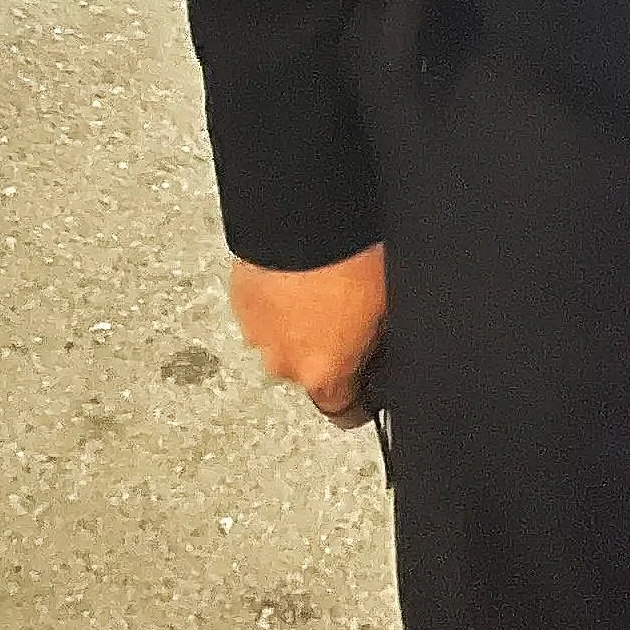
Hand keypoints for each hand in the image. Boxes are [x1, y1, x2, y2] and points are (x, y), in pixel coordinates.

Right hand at [229, 244, 386, 426]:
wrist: (303, 216)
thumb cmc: (351, 256)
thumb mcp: (389, 302)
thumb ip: (382, 338)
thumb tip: (386, 343)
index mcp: (324, 373)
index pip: (344, 413)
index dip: (361, 399)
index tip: (368, 386)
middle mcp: (285, 363)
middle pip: (312, 370)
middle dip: (328, 346)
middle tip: (349, 309)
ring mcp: (257, 332)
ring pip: (286, 338)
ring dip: (301, 320)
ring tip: (324, 282)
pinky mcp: (240, 300)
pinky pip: (265, 309)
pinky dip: (280, 297)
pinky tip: (300, 270)